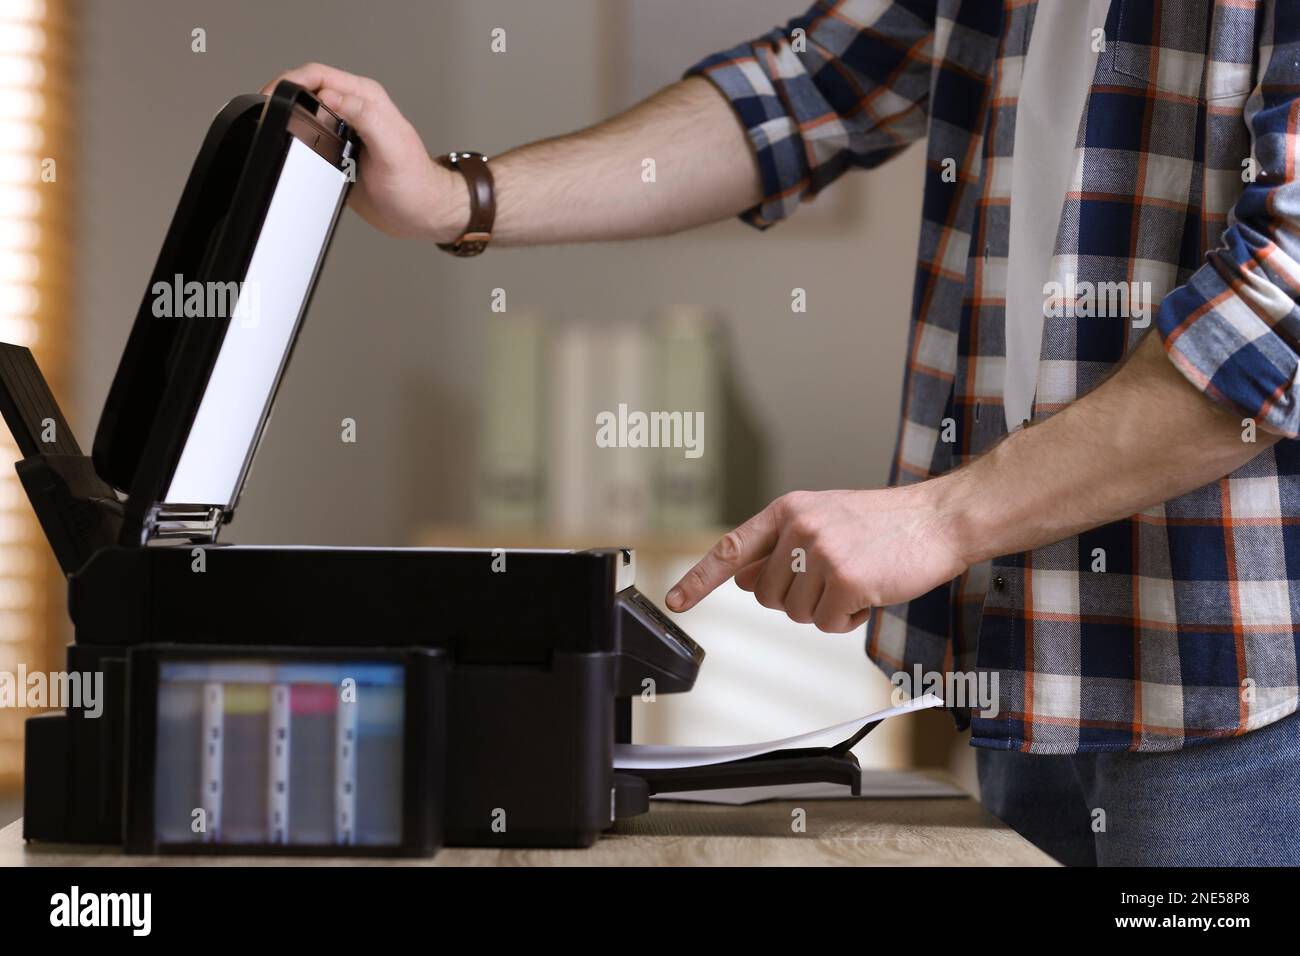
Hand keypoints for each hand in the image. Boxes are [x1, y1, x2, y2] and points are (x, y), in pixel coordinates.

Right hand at [261, 63, 465, 240]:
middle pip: (307, 90)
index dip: (290, 81)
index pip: (318, 74)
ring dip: (288, 117)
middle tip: (264, 113)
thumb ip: (365, 117)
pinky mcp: (341, 153)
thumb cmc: (416, 185)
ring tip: (269, 127)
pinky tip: (289, 149)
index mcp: (367, 100)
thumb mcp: (391, 148)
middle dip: (282, 96)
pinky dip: (297, 140)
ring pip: (307, 113)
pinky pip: (312, 139)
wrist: (423, 215)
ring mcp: (347, 132)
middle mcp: (355, 111)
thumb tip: (331, 96)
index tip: (272, 98)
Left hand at [665, 486, 967, 632]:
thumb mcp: (823, 520)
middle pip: (767, 596)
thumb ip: (780, 547)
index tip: (675, 601)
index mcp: (788, 510)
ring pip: (796, 614)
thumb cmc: (882, 524)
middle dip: (797, 599)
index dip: (700, 579)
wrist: (938, 519)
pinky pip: (828, 624)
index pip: (731, 549)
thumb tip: (743, 579)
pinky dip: (849, 620)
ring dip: (826, 610)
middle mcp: (799, 528)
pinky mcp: (847, 580)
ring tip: (857, 579)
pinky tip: (870, 593)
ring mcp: (822, 553)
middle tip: (834, 579)